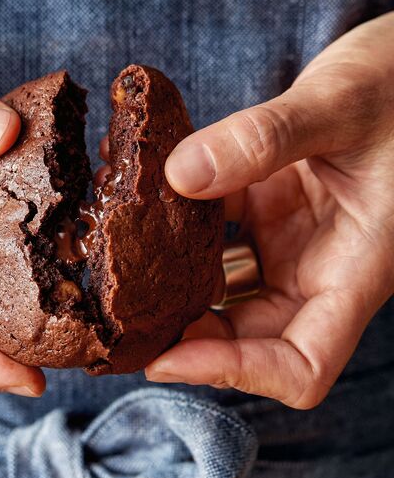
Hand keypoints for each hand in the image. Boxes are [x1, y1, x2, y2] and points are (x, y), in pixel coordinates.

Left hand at [146, 13, 393, 407]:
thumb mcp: (342, 103)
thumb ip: (266, 138)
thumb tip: (180, 174)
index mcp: (356, 271)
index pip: (302, 366)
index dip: (236, 374)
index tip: (167, 359)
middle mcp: (321, 269)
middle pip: (248, 338)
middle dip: (186, 332)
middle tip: (123, 308)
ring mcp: (293, 242)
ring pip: (225, 289)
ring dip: (174, 278)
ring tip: (120, 253)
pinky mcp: (271, 212)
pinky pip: (217, 233)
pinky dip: (180, 222)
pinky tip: (145, 190)